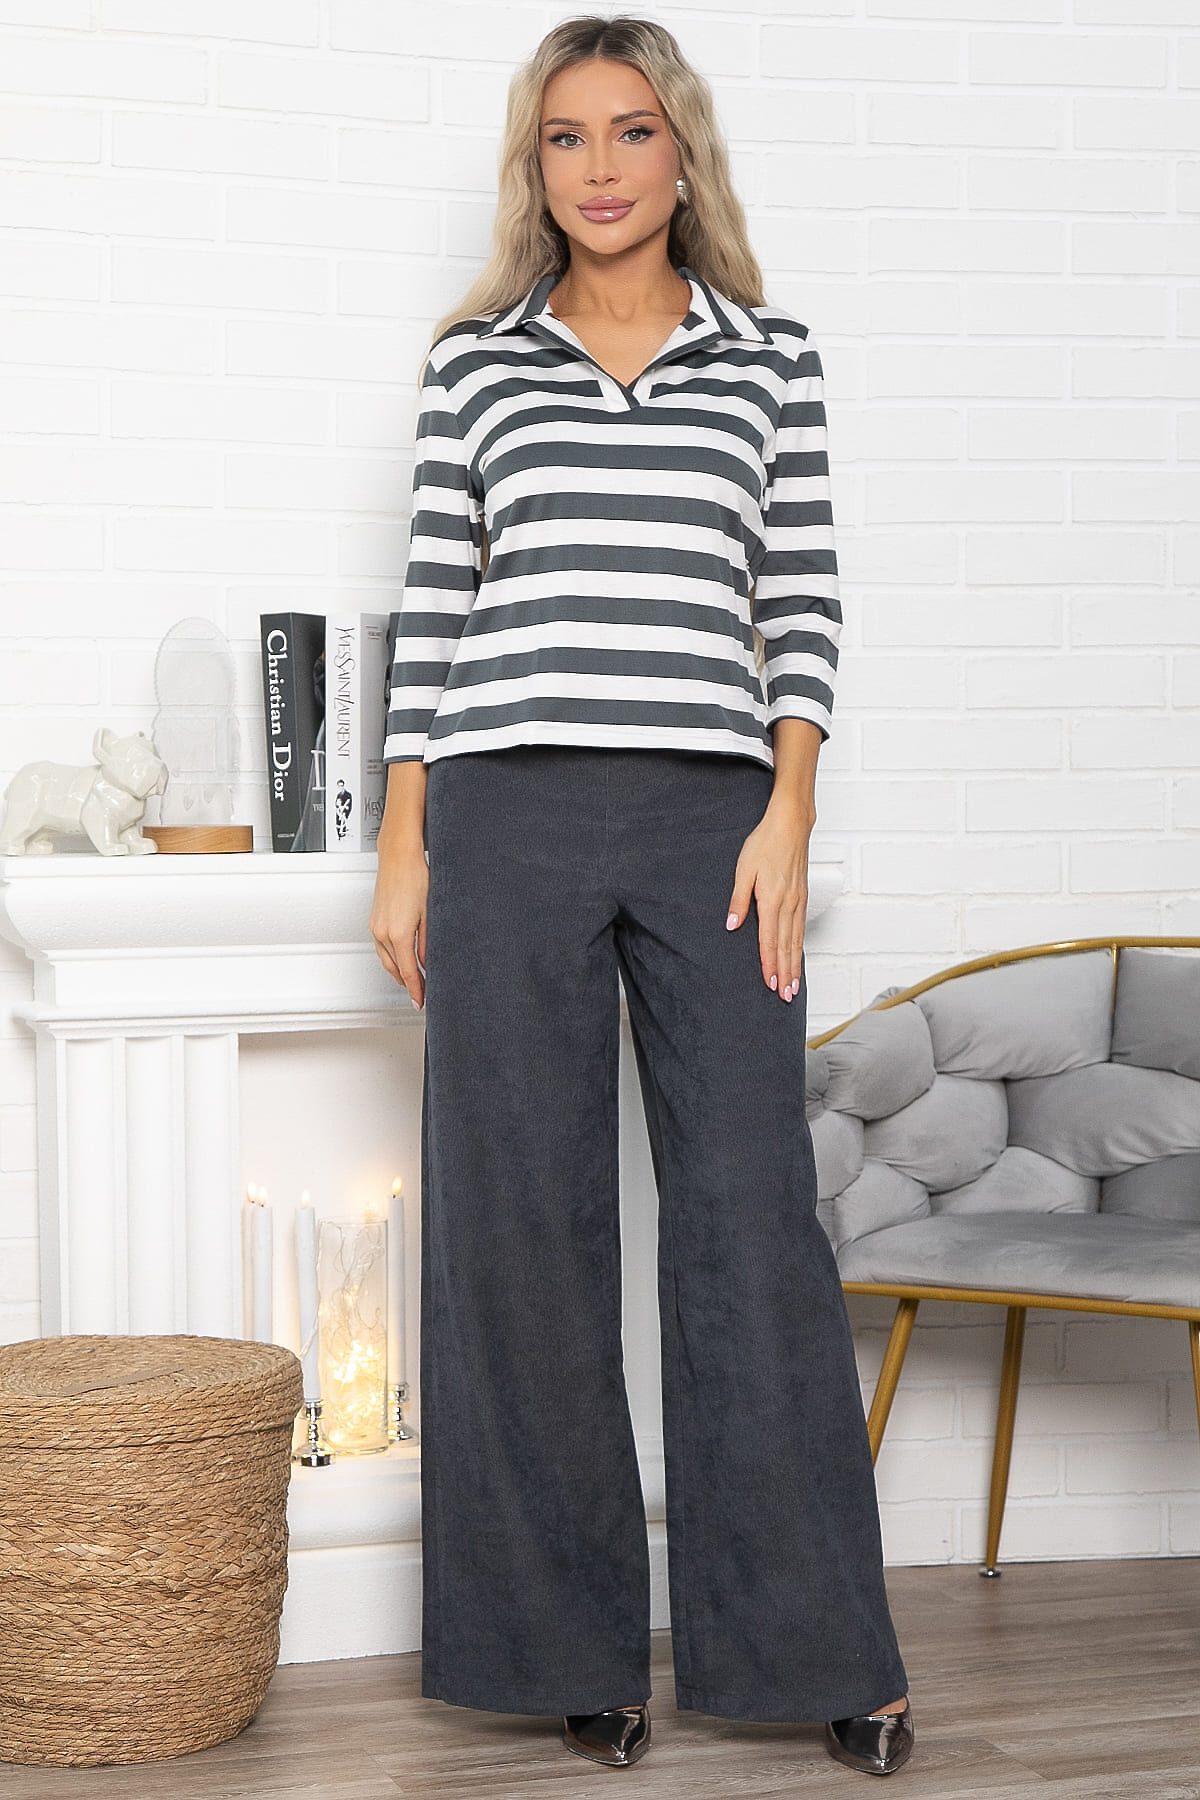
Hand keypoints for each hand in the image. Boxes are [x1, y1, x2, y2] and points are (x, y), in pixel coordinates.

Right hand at [370, 837, 428, 1009]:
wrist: (398, 857)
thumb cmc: (416, 877)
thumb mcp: (431, 913)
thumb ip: (428, 943)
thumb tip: (429, 962)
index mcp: (399, 934)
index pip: (409, 972)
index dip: (416, 990)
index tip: (420, 1001)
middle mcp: (383, 933)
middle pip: (395, 970)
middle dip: (408, 985)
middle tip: (419, 995)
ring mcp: (376, 927)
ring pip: (386, 960)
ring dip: (398, 973)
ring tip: (412, 981)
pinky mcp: (374, 921)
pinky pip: (381, 948)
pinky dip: (391, 959)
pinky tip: (400, 960)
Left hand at [725, 796, 814, 1001]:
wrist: (790, 825)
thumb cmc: (765, 843)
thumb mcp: (743, 870)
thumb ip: (738, 900)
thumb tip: (732, 926)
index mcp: (771, 900)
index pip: (769, 940)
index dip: (769, 964)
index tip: (769, 984)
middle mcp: (788, 905)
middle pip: (786, 947)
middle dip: (785, 974)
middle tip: (785, 997)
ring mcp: (798, 902)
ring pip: (796, 941)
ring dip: (795, 966)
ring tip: (794, 987)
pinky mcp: (802, 897)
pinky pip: (801, 929)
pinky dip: (800, 948)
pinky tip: (798, 957)